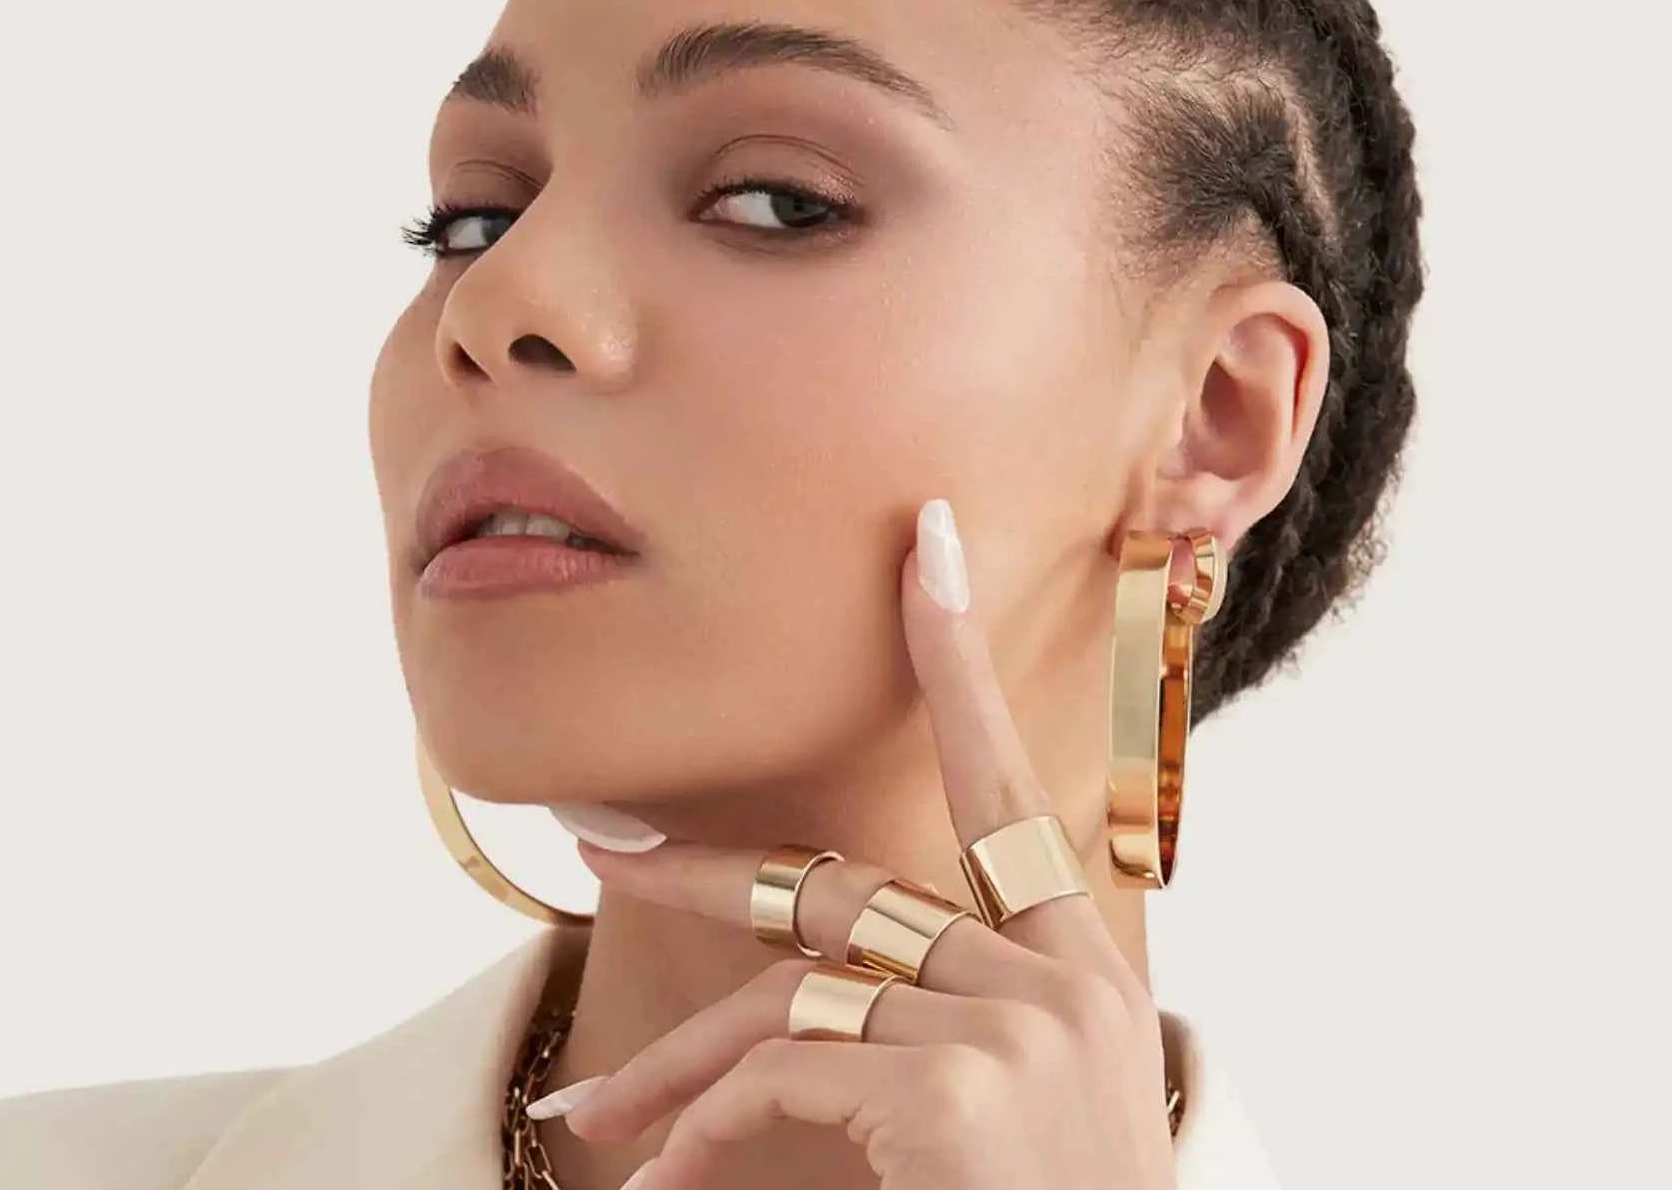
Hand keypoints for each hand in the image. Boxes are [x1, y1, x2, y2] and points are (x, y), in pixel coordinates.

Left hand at [558, 500, 1177, 1188]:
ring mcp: (1018, 1022)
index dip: (956, 657)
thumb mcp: (1024, 1107)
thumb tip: (809, 1004)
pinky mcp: (961, 1087)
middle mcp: (1060, 971)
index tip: (927, 546)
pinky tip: (664, 1186)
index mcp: (1082, 965)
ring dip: (674, 1066)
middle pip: (842, 890)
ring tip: (590, 1114)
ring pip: (791, 995)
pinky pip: (786, 1076)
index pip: (1007, 780)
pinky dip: (706, 1130)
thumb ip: (948, 1022)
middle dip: (708, 872)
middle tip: (598, 850)